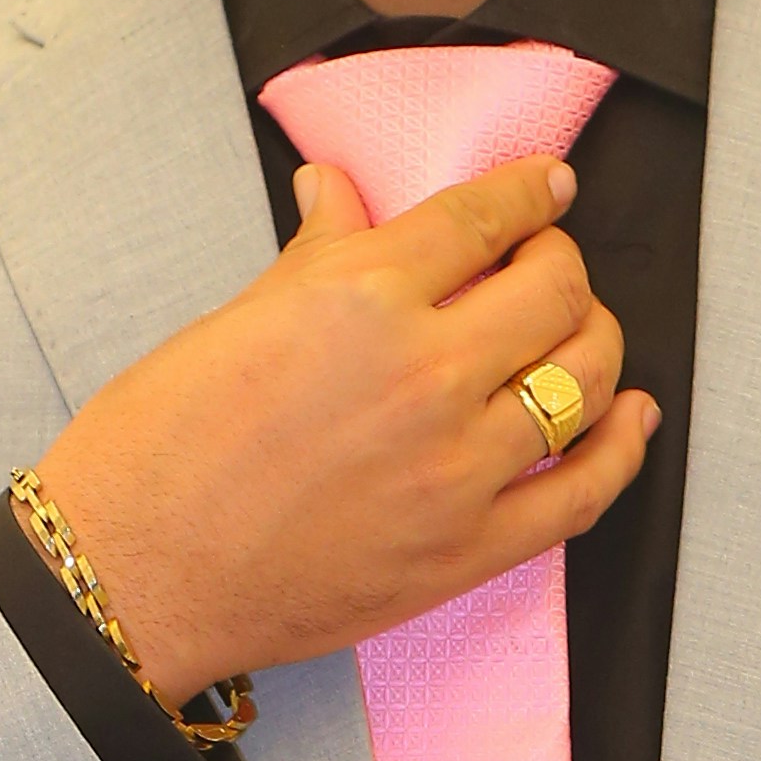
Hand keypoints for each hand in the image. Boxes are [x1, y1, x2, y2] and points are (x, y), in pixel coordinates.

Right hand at [35, 152, 656, 704]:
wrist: (129, 576)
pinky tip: (630, 419)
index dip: (529, 192)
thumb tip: (336, 188)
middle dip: (561, 263)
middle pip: (554, 291)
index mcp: (358, 297)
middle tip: (545, 264)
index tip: (549, 185)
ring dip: (597, 343)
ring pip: (585, 380)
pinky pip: (583, 490)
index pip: (481, 219)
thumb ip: (314, 254)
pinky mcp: (466, 550)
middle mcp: (424, 373)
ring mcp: (455, 467)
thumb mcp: (232, 320)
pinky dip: (623, 447)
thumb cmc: (156, 448)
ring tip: (580, 334)